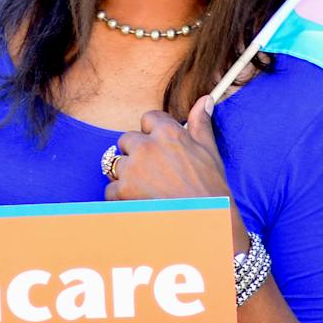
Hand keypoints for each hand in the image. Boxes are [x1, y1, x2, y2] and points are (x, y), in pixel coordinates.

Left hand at [104, 96, 231, 203]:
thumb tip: (206, 100)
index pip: (147, 118)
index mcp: (168, 132)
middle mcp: (147, 146)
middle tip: (154, 173)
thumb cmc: (211, 188)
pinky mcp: (123, 191)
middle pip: (127, 140)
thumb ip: (201, 123)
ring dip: (127, 175)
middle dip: (136, 154)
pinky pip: (111, 189)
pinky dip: (121, 197)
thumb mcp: (209, 151)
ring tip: (148, 189)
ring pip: (117, 165)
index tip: (159, 147)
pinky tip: (140, 202)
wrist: (205, 222)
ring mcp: (133, 169)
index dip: (152, 133)